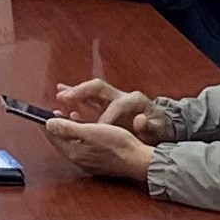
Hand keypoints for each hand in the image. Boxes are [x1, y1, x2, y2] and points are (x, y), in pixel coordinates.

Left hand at [42, 114, 153, 183]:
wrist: (138, 160)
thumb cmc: (118, 144)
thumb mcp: (90, 131)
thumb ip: (68, 128)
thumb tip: (48, 123)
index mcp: (73, 151)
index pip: (53, 136)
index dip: (47, 122)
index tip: (43, 112)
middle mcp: (78, 159)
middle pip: (60, 141)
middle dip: (57, 126)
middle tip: (55, 113)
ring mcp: (88, 162)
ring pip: (71, 144)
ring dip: (69, 130)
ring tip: (70, 117)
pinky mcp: (97, 162)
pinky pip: (82, 147)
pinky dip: (80, 136)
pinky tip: (87, 130)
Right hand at [53, 78, 170, 139]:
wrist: (160, 126)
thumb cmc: (157, 129)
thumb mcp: (156, 131)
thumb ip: (148, 127)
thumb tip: (140, 120)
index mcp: (134, 101)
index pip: (116, 105)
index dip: (107, 117)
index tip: (98, 129)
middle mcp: (121, 95)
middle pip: (98, 88)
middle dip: (81, 92)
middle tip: (64, 97)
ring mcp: (113, 98)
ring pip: (91, 91)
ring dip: (75, 92)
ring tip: (59, 94)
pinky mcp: (106, 103)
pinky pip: (89, 98)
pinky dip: (76, 97)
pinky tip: (62, 98)